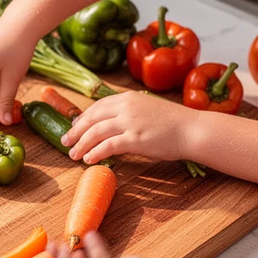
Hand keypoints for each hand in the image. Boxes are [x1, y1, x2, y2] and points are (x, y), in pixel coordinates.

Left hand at [60, 91, 198, 163]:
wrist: (192, 129)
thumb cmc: (172, 122)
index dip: (82, 118)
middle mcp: (125, 107)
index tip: (73, 127)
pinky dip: (95, 153)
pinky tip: (89, 160)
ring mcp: (130, 122)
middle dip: (75, 131)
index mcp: (127, 98)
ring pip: (95, 133)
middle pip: (91, 119)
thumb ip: (127, 113)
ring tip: (73, 154)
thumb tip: (108, 124)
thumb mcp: (145, 109)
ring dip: (81, 145)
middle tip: (65, 142)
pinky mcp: (135, 139)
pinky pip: (107, 146)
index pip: (97, 106)